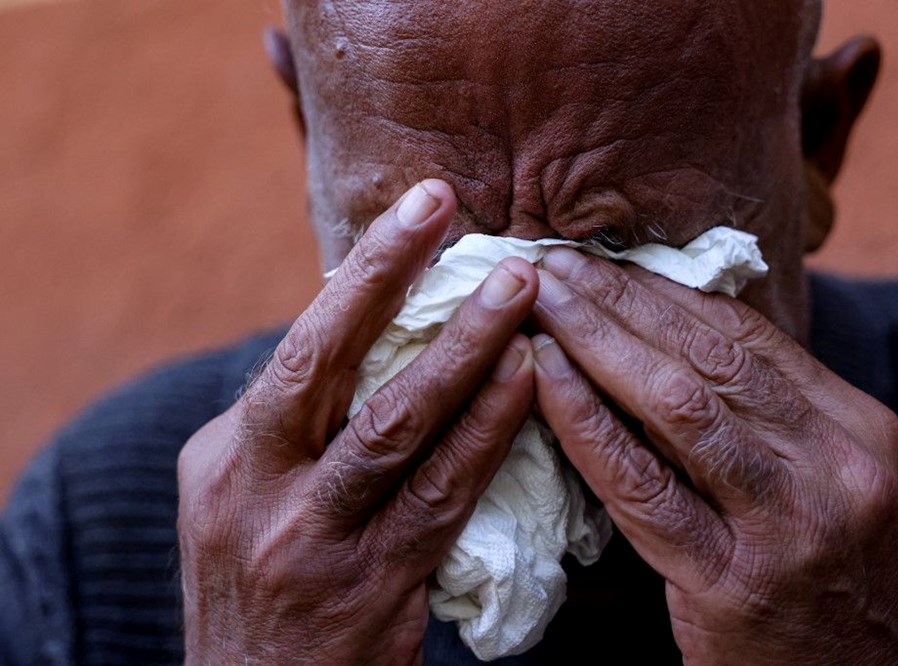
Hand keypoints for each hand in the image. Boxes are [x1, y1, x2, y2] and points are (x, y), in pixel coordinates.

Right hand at [177, 180, 538, 663]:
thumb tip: (376, 341)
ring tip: (518, 289)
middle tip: (447, 205)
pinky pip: (441, 494)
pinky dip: (488, 432)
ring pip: (392, 423)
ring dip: (461, 349)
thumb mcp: (252, 500)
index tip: (418, 207)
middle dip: (385, 274)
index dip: (362, 273)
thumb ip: (303, 428)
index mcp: (227, 454)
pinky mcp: (368, 586)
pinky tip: (528, 384)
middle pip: (323, 361)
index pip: (302, 347)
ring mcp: (308, 538)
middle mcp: (253, 486)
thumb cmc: (268, 586)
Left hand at [530, 247, 897, 663]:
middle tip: (554, 262)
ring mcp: (788, 525)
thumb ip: (766, 409)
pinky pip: (643, 487)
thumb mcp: (827, 478)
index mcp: (858, 427)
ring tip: (540, 301)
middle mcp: (835, 467)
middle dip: (621, 301)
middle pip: (708, 358)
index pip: (747, 337)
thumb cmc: (823, 574)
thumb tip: (671, 325)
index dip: (664, 292)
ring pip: (677, 406)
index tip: (603, 261)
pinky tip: (545, 378)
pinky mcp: (731, 582)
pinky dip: (587, 423)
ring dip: (597, 342)